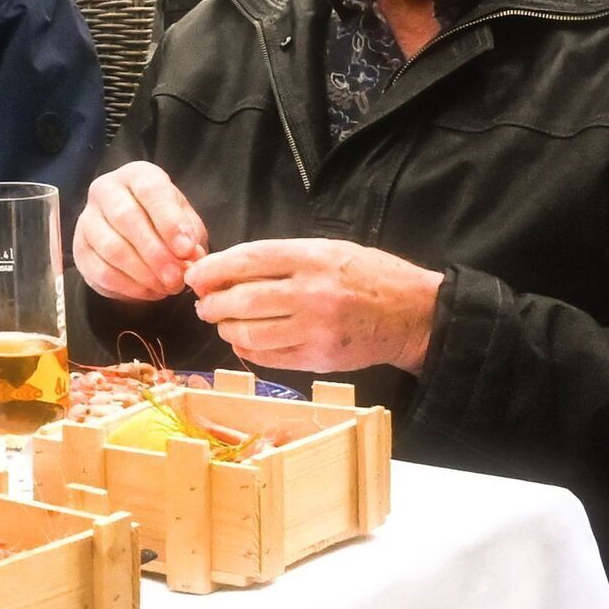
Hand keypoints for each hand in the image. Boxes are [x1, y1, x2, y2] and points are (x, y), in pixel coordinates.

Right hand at [75, 161, 211, 304]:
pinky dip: (128, 286)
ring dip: (142, 273)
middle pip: (126, 218)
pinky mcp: (80, 249)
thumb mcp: (185, 222)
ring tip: (166, 288)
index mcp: (136, 175)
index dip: (169, 221)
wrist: (136, 235)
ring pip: (111, 247)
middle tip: (176, 277)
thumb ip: (190, 235)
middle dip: (155, 252)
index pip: (150, 191)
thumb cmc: (164, 222)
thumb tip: (190, 256)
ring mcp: (87, 219)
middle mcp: (106, 190)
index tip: (186, 250)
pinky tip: (149, 292)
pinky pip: (101, 271)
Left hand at [182, 238, 441, 376]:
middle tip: (204, 304)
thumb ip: (283, 258)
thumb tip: (230, 268)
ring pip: (249, 334)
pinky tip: (246, 340)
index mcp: (313, 258)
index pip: (248, 260)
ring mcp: (314, 330)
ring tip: (224, 323)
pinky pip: (267, 357)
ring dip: (226, 329)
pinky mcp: (317, 359)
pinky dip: (247, 349)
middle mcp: (312, 294)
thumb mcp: (330, 249)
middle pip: (242, 300)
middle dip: (212, 304)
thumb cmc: (369, 276)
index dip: (214, 269)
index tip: (196, 276)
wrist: (412, 314)